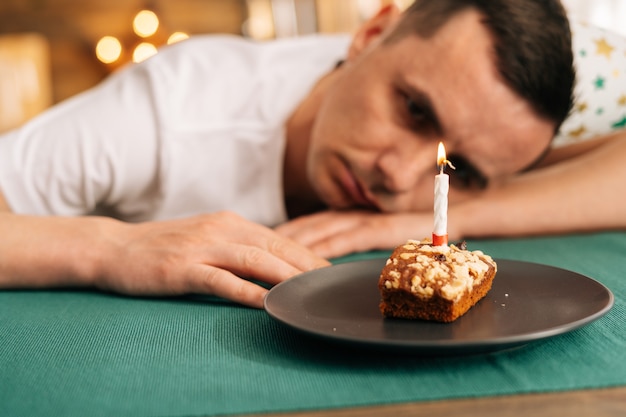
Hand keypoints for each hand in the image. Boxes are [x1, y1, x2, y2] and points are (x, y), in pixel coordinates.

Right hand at [95, 211, 329, 307]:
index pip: (279, 239)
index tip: (331, 272)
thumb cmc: (164, 247)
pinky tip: (269, 303)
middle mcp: (221, 230)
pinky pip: (222, 280)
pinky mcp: (183, 268)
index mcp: (230, 222)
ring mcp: (201, 247)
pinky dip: (248, 292)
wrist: (114, 247)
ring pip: (255, 260)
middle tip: (333, 285)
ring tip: (312, 292)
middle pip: (275, 247)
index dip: (308, 256)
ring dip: (288, 277)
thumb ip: (237, 246)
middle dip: (308, 266)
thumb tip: (271, 263)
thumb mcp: (206, 238)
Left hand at [275, 210, 436, 258]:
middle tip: (252, 246)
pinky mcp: (381, 227)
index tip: (260, 238)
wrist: (451, 210)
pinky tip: (309, 256)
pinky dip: (328, 247)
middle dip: (280, 236)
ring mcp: (366, 218)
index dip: (287, 228)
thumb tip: (331, 246)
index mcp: (350, 212)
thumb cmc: (415, 218)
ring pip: (324, 229)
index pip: (312, 220)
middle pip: (310, 224)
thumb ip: (357, 230)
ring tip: (271, 253)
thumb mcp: (380, 225)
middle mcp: (353, 212)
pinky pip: (349, 237)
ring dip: (296, 242)